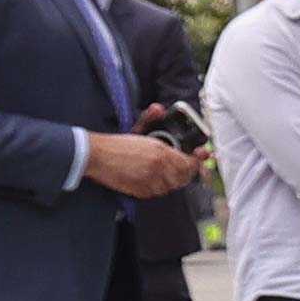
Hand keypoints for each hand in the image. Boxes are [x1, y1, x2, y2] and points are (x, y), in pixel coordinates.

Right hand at [83, 129, 201, 199]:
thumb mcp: (137, 130)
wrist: (97, 157)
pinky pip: (158, 192)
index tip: (201, 156)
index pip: (190, 163)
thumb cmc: (116, 144)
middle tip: (184, 165)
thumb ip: (150, 119)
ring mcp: (151, 183)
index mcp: (161, 154)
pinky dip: (159, 186)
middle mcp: (159, 170)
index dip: (198, 161)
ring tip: (167, 170)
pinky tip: (155, 177)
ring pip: (171, 186)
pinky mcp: (142, 191)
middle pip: (184, 177)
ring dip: (172, 179)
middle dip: (187, 171)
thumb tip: (158, 108)